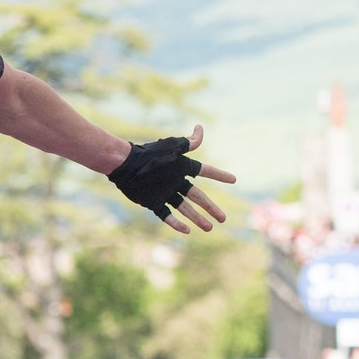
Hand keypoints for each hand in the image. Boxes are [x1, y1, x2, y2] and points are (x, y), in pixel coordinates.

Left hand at [109, 125, 235, 233]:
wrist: (125, 164)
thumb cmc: (149, 153)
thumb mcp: (172, 147)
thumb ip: (188, 142)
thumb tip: (201, 128)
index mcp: (182, 167)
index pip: (205, 171)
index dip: (219, 175)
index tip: (233, 180)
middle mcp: (175, 181)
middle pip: (198, 196)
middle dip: (211, 207)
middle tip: (223, 218)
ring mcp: (164, 192)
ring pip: (185, 208)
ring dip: (197, 218)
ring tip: (209, 228)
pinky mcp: (153, 202)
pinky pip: (166, 215)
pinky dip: (175, 223)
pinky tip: (187, 230)